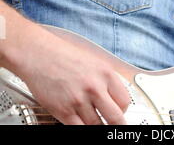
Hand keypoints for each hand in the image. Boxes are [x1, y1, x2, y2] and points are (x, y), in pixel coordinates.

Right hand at [13, 25, 130, 124]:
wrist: (38, 53)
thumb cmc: (62, 54)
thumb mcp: (92, 61)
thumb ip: (104, 78)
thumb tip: (113, 95)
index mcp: (105, 73)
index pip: (125, 101)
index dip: (123, 109)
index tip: (119, 112)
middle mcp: (95, 87)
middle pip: (115, 117)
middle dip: (115, 124)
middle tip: (113, 125)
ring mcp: (80, 100)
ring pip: (96, 126)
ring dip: (96, 125)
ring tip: (94, 121)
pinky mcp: (64, 111)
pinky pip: (79, 129)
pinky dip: (82, 128)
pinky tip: (81, 123)